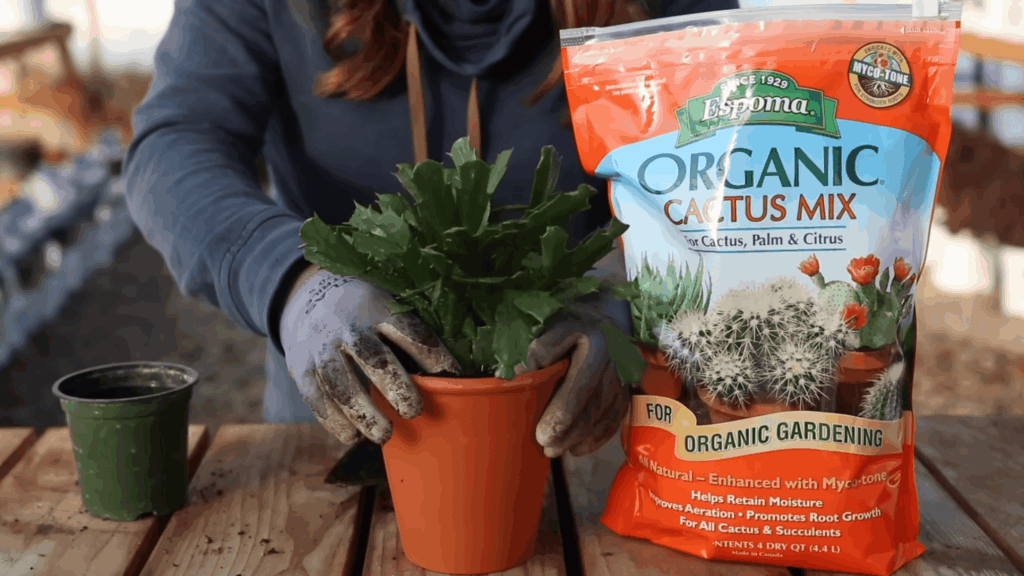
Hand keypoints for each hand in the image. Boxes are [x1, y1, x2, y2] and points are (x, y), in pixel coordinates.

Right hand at [279, 265, 460, 443]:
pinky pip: (317, 398)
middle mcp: (348, 327)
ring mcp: (321, 348)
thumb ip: (410, 336)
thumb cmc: (364, 312)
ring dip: (364, 414)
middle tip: (415, 411)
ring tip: (386, 435)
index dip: (433, 356)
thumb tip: (452, 376)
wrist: (307, 298)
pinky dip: (334, 421)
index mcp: (378, 308)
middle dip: (397, 388)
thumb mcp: (387, 306)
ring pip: (341, 385)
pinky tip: (353, 436)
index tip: (454, 377)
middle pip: (374, 359)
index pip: (410, 332)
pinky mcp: (301, 368)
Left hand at [515, 297, 631, 457]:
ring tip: (559, 451)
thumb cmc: (570, 316)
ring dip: (581, 438)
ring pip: (605, 414)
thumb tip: (525, 376)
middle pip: (592, 407)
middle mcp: (615, 361)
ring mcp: (625, 374)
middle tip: (547, 450)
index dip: (560, 417)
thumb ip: (539, 349)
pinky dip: (599, 435)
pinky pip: (617, 416)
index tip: (542, 436)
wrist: (605, 307)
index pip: (577, 390)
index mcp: (595, 344)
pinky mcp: (628, 384)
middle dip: (568, 434)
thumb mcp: (551, 323)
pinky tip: (581, 448)